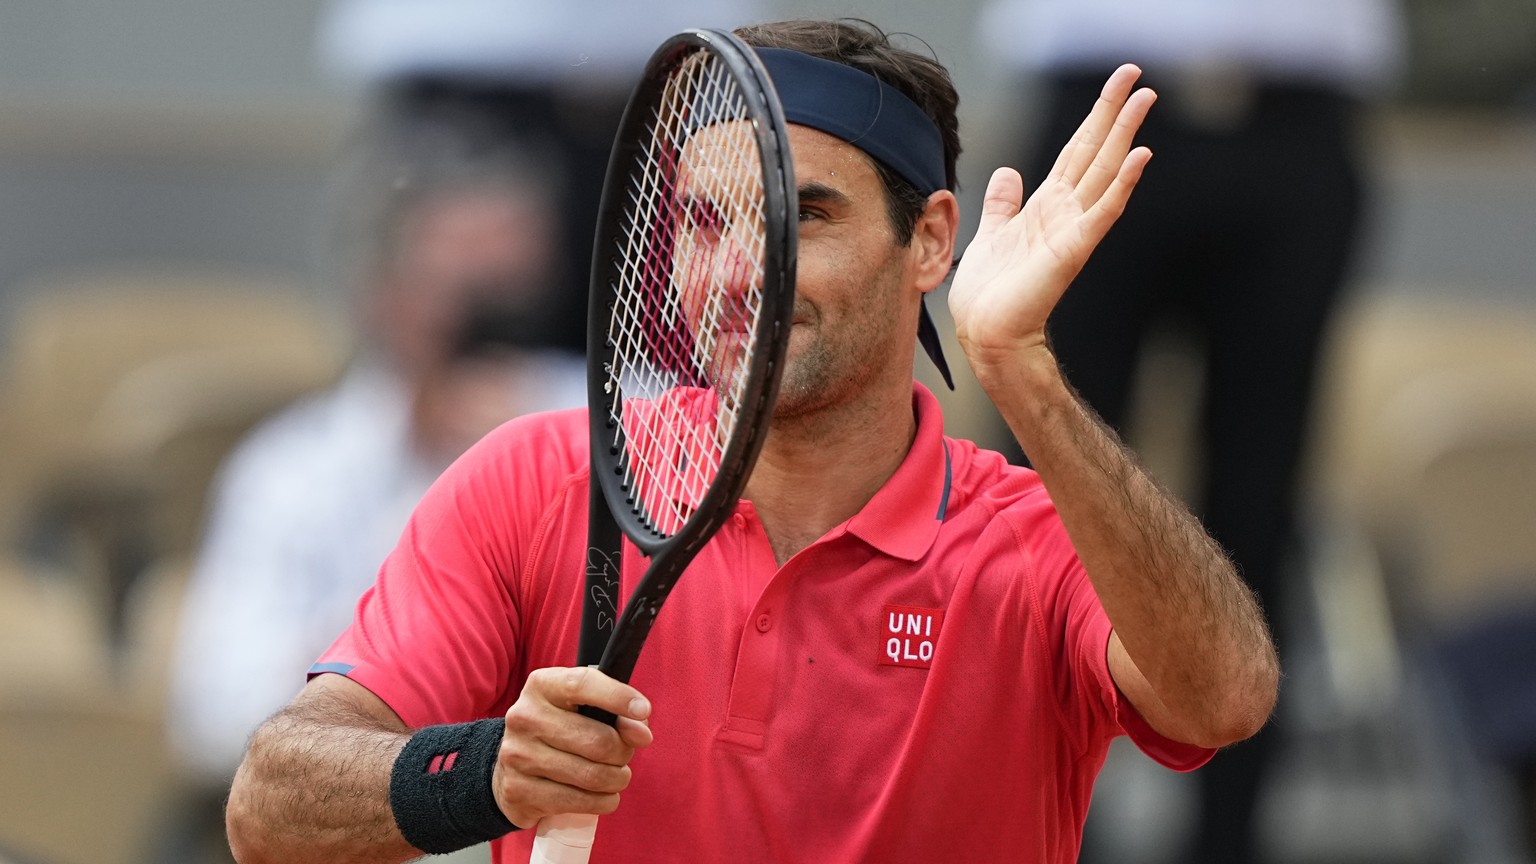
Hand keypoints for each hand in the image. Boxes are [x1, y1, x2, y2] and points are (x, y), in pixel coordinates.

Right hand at [494, 666, 653, 828]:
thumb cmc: (558, 730)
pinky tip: (603, 795)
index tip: (643, 710)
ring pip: (592, 775)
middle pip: (598, 740)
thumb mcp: (582, 709)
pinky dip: (603, 801)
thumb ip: (617, 713)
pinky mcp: (519, 790)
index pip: (582, 684)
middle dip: (624, 751)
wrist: (511, 766)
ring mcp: (518, 755)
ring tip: (616, 776)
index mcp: (541, 686)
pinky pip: (579, 801)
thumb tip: (641, 734)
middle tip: (624, 755)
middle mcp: (524, 717)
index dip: (617, 697)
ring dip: (617, 779)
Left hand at [949, 64, 1154, 372]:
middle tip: (1139, 76)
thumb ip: (1004, 202)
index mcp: (1046, 204)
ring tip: (1146, 99)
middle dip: (1115, 112)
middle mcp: (1065, 211)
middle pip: (1096, 150)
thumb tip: (1008, 172)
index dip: (1095, 116)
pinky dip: (1123, 184)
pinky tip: (1141, 155)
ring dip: (1126, 134)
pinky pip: (1103, 211)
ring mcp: (1073, 228)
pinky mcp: (1073, 249)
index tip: (1117, 85)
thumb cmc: (990, 291)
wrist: (986, 331)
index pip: (1076, 149)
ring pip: (1105, 171)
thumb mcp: (993, 232)